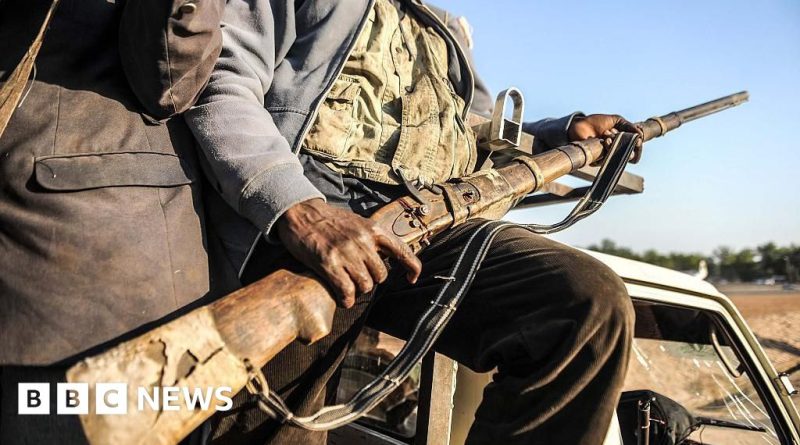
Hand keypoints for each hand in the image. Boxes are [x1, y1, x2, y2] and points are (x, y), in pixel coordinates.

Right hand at [275, 198, 421, 307]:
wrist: (300, 213)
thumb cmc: (328, 220)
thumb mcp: (358, 223)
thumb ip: (372, 239)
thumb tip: (385, 258)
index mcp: (373, 230)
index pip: (402, 251)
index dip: (412, 268)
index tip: (411, 278)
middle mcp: (362, 241)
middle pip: (381, 275)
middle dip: (371, 280)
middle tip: (359, 278)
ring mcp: (346, 253)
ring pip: (365, 285)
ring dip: (358, 290)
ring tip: (348, 285)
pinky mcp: (328, 263)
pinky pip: (346, 291)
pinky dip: (346, 299)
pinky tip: (342, 298)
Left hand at [568, 114, 643, 162]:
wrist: (580, 124)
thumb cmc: (597, 122)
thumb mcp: (616, 120)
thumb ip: (629, 126)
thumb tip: (641, 135)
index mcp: (621, 143)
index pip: (635, 150)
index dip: (638, 147)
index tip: (638, 141)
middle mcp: (615, 152)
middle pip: (629, 157)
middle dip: (629, 147)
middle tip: (624, 139)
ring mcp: (605, 157)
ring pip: (617, 156)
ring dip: (614, 144)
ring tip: (607, 134)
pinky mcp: (596, 160)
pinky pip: (606, 158)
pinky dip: (607, 147)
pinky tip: (603, 139)